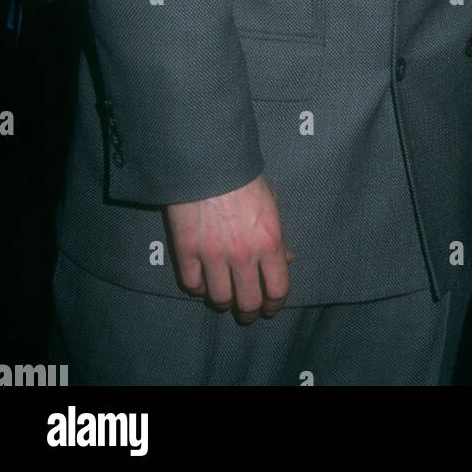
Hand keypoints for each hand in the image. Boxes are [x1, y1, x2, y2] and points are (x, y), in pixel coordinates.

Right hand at [165, 172, 293, 321]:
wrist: (208, 159)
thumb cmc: (244, 177)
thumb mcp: (272, 202)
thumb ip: (278, 236)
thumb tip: (285, 261)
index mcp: (269, 242)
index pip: (277, 290)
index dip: (275, 305)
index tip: (270, 308)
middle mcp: (243, 255)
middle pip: (248, 304)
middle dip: (249, 312)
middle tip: (247, 311)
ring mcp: (213, 256)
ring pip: (219, 299)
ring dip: (223, 301)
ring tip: (224, 295)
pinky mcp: (186, 251)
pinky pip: (192, 285)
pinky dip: (198, 287)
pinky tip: (202, 279)